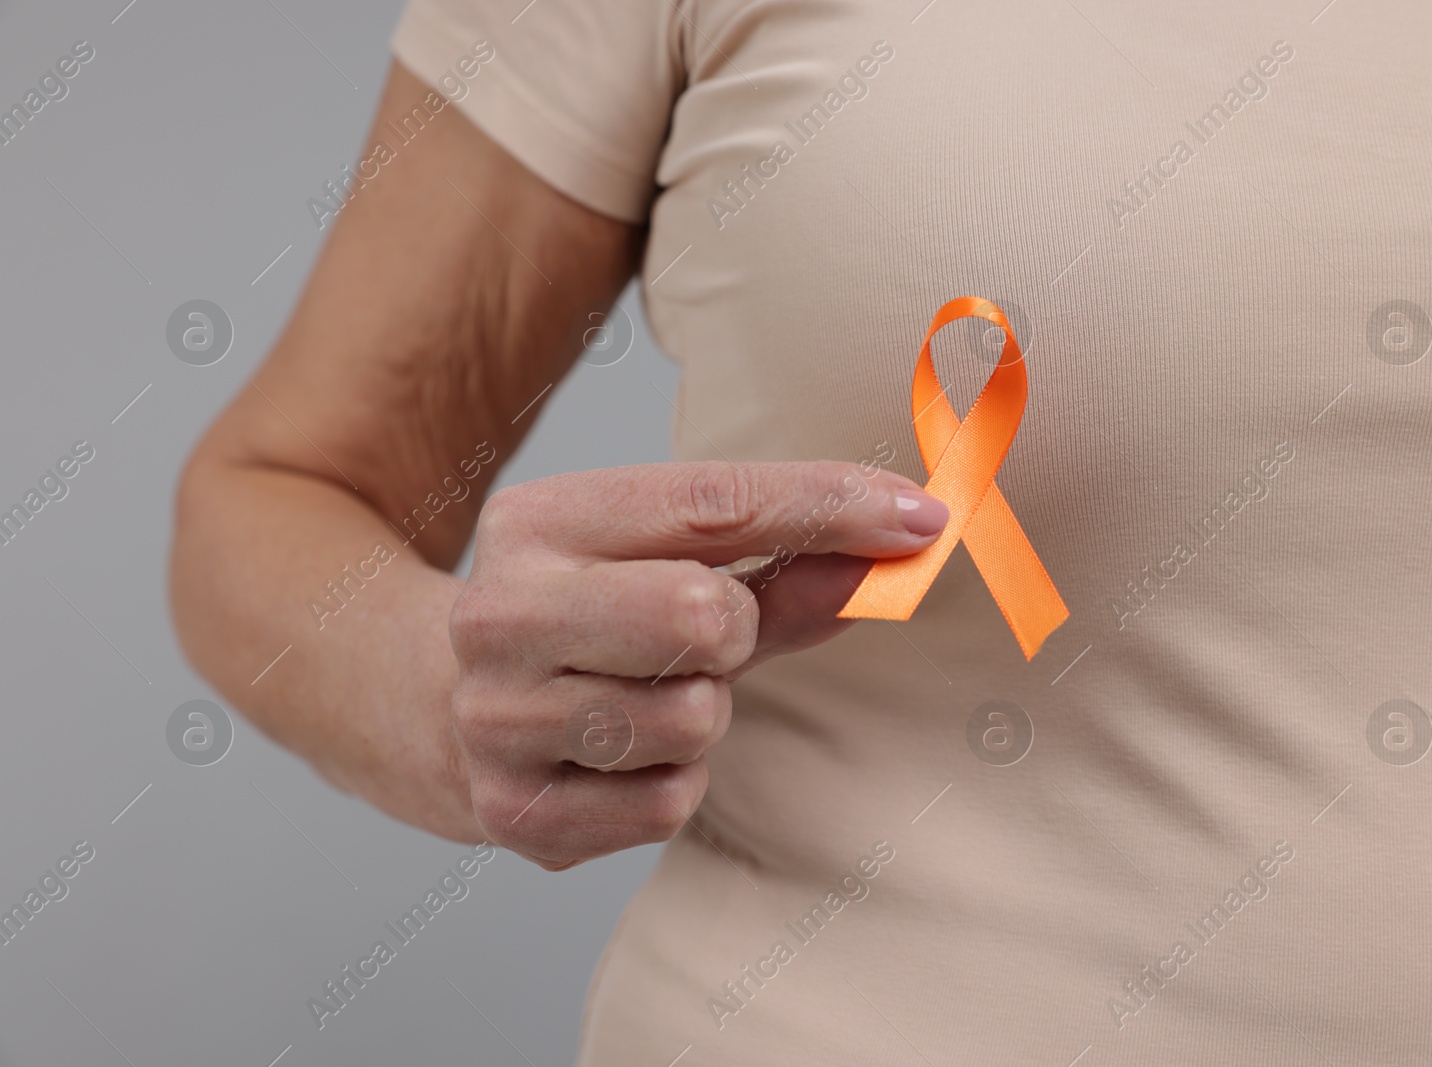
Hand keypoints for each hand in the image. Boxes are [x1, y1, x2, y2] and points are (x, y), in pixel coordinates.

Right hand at [448, 461, 948, 869]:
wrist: (429, 708)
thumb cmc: (586, 620)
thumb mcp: (666, 566)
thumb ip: (786, 562)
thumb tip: (902, 546)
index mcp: (537, 523)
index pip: (712, 505)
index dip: (829, 508)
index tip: (919, 518)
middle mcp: (498, 615)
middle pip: (700, 614)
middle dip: (733, 630)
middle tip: (702, 635)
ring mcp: (496, 721)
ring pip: (692, 719)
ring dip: (702, 713)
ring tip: (647, 698)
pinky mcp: (515, 813)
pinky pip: (670, 803)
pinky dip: (673, 782)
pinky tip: (622, 759)